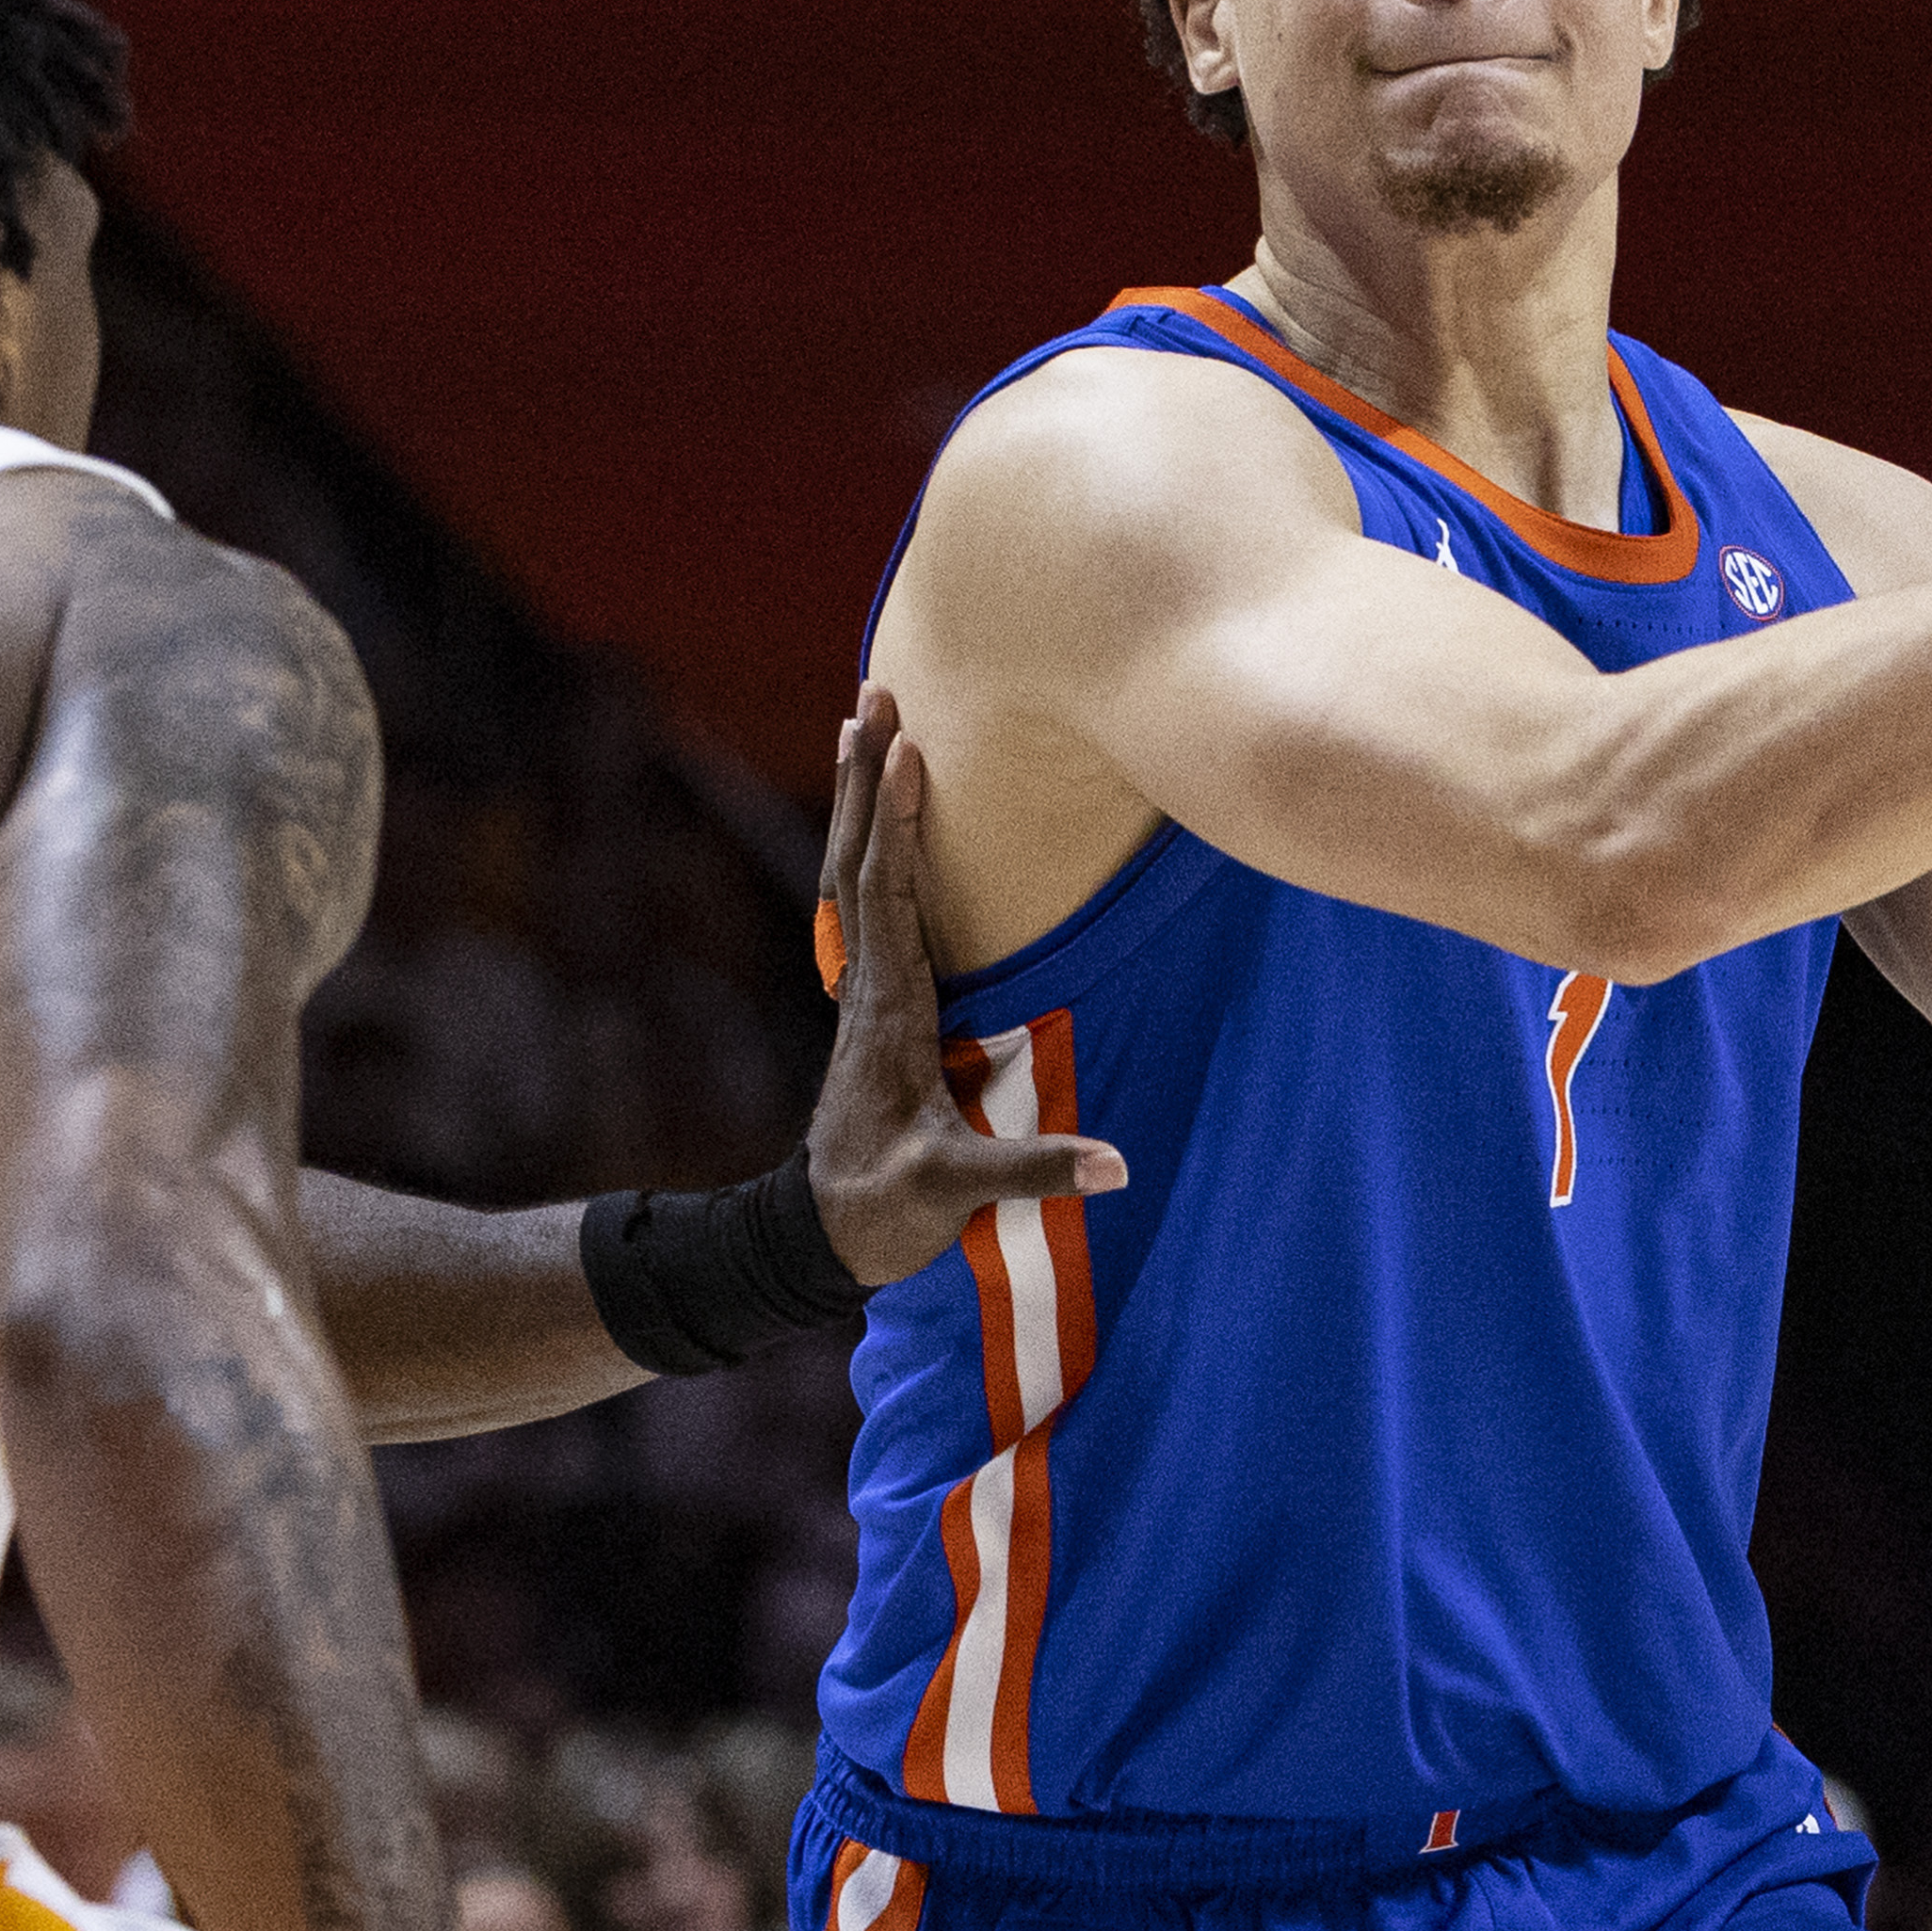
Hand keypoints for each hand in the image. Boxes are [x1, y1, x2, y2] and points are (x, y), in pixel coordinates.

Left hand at [803, 688, 1125, 1288]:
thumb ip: (1031, 1171)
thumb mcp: (953, 1193)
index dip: (897, 825)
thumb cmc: (883, 1210)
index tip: (909, 751)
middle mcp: (868, 989)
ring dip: (855, 800)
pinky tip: (878, 825)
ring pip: (850, 876)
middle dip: (862, 778)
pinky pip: (864, 906)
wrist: (817, 1237)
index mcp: (891, 1014)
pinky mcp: (870, 1008)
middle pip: (854, 862)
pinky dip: (869, 847)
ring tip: (862, 726)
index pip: (889, 899)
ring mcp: (864, 995)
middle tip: (871, 693)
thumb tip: (1114, 1165)